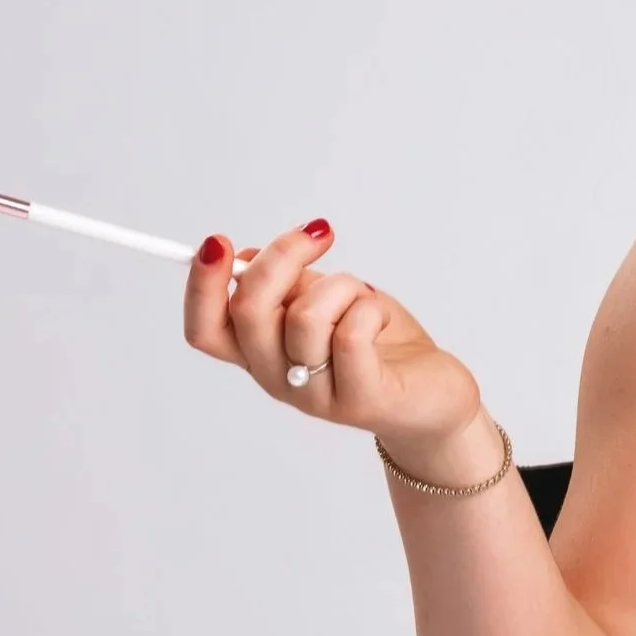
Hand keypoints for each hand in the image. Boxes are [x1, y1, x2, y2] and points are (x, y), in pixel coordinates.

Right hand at [181, 216, 486, 464]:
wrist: (434, 395)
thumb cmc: (378, 344)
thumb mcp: (326, 301)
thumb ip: (285, 284)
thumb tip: (243, 256)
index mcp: (260, 354)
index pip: (205, 329)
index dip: (200, 285)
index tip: (217, 242)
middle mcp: (278, 379)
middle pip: (248, 312)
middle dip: (282, 257)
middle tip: (318, 235)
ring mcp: (316, 396)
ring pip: (305, 316)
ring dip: (340, 285)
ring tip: (363, 295)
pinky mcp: (360, 400)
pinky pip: (351, 334)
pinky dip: (368, 307)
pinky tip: (380, 316)